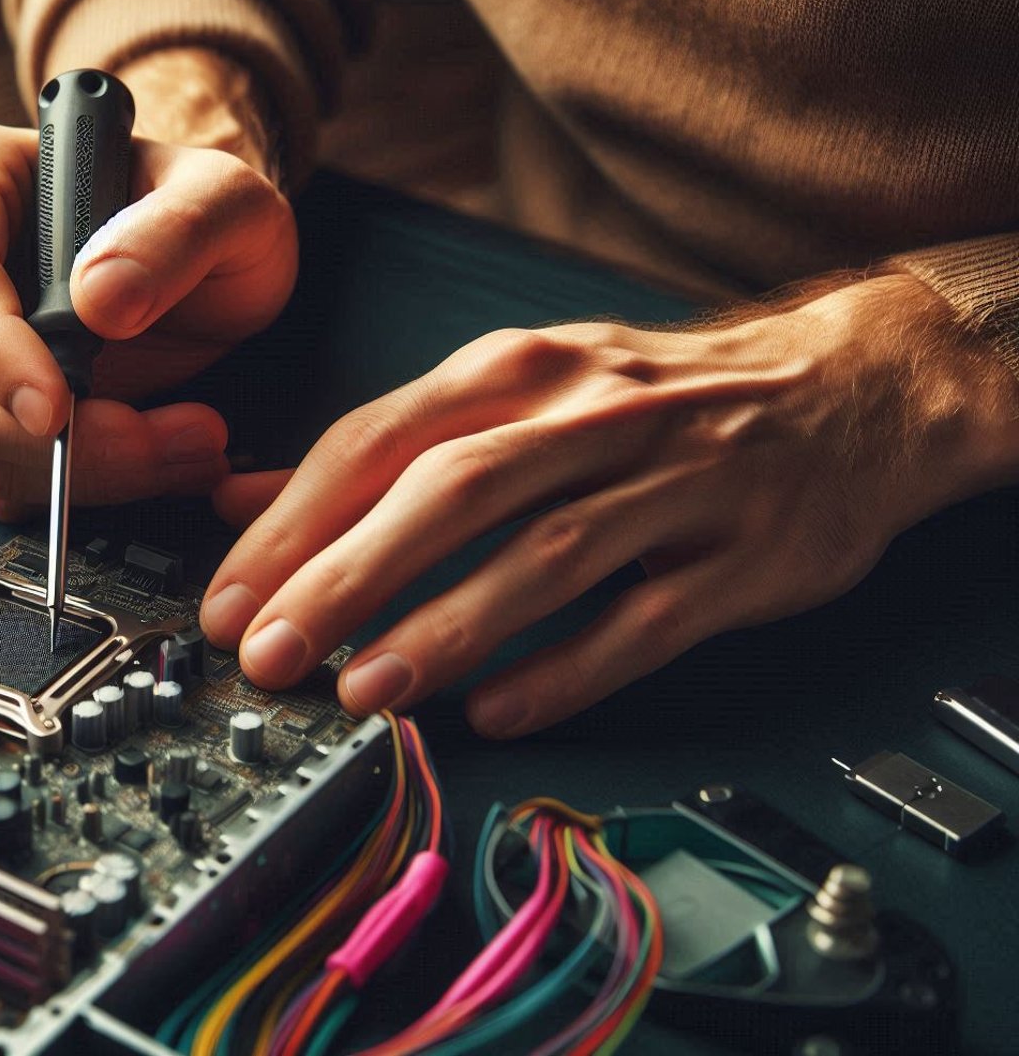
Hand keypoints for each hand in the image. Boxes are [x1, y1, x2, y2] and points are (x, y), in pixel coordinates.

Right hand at [0, 52, 297, 518]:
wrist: (205, 272)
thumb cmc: (196, 217)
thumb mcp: (228, 199)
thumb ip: (180, 231)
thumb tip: (101, 300)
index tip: (58, 408)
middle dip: (49, 439)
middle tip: (166, 440)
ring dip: (80, 471)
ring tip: (187, 444)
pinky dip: (75, 488)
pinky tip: (151, 458)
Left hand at [199, 274, 1018, 736]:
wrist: (854, 385)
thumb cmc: (649, 397)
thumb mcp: (513, 390)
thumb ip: (379, 448)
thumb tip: (238, 500)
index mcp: (518, 369)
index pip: (380, 439)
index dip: (294, 523)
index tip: (227, 598)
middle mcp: (591, 416)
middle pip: (451, 493)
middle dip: (347, 577)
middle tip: (270, 653)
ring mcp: (677, 483)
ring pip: (546, 557)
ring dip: (446, 628)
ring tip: (364, 689)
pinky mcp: (747, 556)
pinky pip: (646, 622)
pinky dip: (568, 668)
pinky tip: (498, 711)